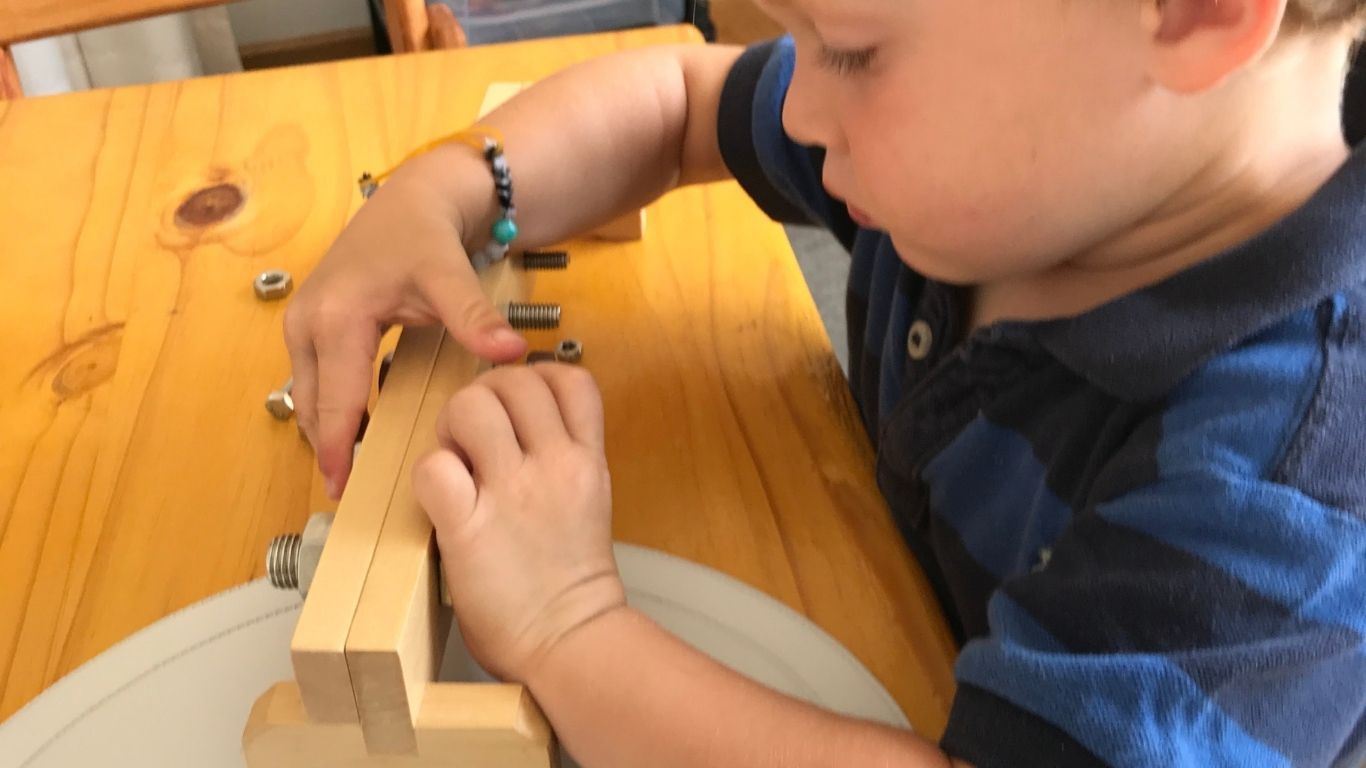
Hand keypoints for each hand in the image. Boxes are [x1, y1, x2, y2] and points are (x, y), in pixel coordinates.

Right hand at [284, 153, 527, 497]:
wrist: (413, 197)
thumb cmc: (426, 234)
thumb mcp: (450, 274)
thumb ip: (475, 317)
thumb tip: (513, 353)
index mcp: (336, 318)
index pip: (336, 401)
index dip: (339, 449)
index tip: (345, 490)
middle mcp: (308, 322)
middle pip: (313, 405)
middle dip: (328, 448)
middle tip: (351, 494)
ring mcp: (304, 322)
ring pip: (310, 394)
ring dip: (328, 430)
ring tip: (353, 473)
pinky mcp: (313, 323)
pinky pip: (318, 379)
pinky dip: (333, 407)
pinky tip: (358, 432)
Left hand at [413, 364, 624, 681]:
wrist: (570, 639)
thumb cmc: (570, 580)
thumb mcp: (589, 500)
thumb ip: (562, 455)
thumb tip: (518, 425)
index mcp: (586, 459)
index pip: (569, 378)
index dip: (534, 378)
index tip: (515, 405)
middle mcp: (555, 465)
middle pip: (513, 380)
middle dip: (483, 397)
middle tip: (473, 437)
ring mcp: (513, 494)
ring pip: (469, 406)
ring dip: (451, 427)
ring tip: (456, 462)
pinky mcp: (470, 528)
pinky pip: (434, 467)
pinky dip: (429, 476)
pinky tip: (441, 500)